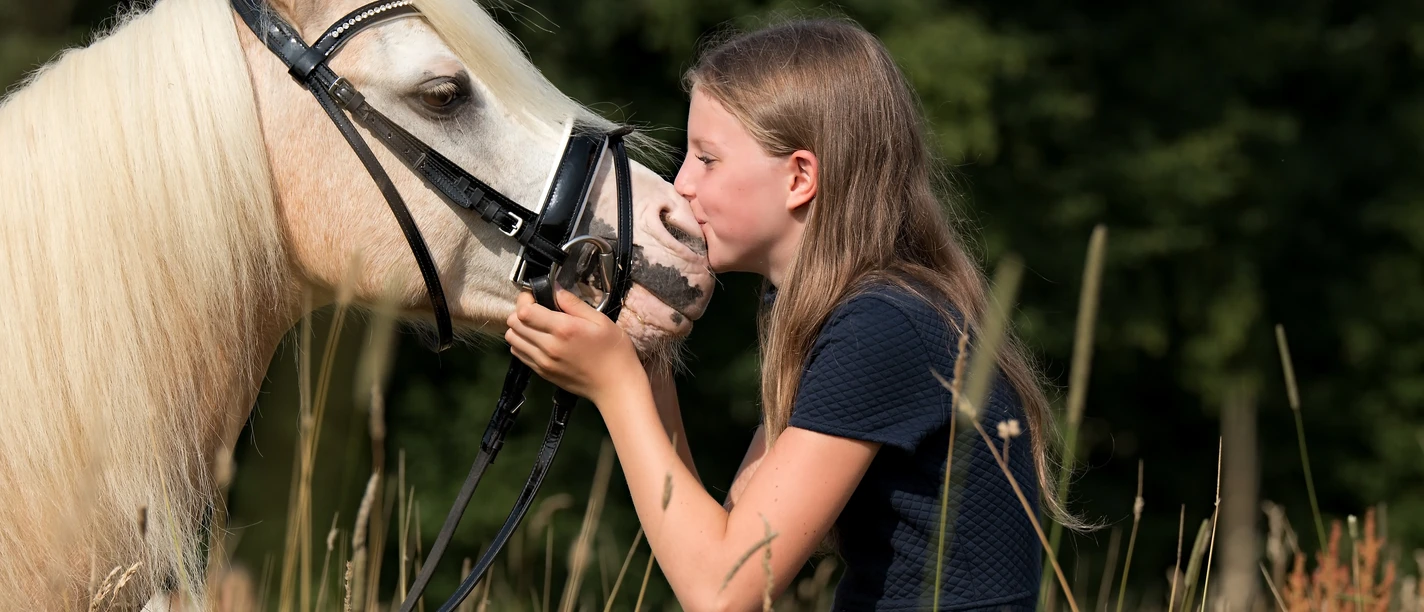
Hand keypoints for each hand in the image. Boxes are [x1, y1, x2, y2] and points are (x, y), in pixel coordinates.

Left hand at [505, 289, 643, 405]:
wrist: (615, 385)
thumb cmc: (613, 350)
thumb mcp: (600, 320)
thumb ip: (574, 303)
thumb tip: (555, 289)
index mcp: (563, 329)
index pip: (524, 311)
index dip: (525, 299)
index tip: (535, 296)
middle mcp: (548, 346)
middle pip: (513, 324)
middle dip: (520, 311)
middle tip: (536, 309)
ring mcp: (543, 362)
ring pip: (512, 339)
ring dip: (519, 328)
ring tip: (535, 325)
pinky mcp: (542, 373)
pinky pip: (519, 354)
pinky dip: (522, 343)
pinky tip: (537, 340)